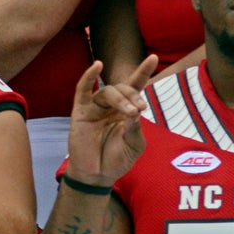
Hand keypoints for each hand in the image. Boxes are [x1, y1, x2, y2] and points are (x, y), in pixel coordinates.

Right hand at [65, 55, 156, 186]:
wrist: (97, 176)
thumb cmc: (116, 160)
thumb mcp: (134, 145)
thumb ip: (135, 127)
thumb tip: (134, 110)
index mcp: (127, 111)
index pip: (136, 87)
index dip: (144, 72)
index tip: (153, 58)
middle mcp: (111, 106)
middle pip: (123, 88)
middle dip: (133, 96)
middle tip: (138, 110)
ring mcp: (95, 108)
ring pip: (108, 91)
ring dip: (121, 98)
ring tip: (129, 112)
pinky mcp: (80, 112)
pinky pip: (83, 90)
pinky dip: (89, 77)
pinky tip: (96, 66)